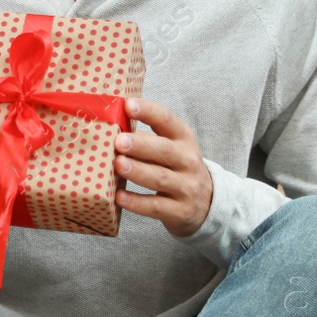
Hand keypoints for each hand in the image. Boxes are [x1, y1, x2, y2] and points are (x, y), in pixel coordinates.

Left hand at [114, 98, 213, 237]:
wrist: (207, 203)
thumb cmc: (176, 168)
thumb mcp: (170, 148)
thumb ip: (145, 137)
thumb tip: (109, 126)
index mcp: (182, 139)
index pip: (167, 120)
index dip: (149, 111)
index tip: (128, 105)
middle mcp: (188, 161)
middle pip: (165, 150)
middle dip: (141, 145)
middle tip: (119, 141)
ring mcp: (186, 187)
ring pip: (161, 178)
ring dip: (138, 171)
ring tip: (118, 164)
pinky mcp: (180, 211)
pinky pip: (156, 206)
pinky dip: (137, 203)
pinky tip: (119, 197)